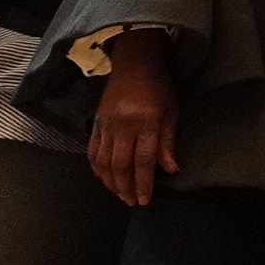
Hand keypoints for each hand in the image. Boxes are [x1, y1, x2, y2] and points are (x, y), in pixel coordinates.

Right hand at [88, 29, 177, 205]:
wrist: (134, 62)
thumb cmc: (159, 86)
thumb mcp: (172, 111)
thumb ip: (168, 141)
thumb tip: (171, 169)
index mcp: (147, 122)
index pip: (143, 161)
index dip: (143, 184)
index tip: (144, 200)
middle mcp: (124, 125)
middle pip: (121, 165)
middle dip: (126, 187)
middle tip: (131, 202)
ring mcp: (107, 124)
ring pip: (104, 161)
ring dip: (110, 182)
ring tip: (119, 195)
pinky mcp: (96, 122)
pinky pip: (92, 150)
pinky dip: (96, 168)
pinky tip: (104, 178)